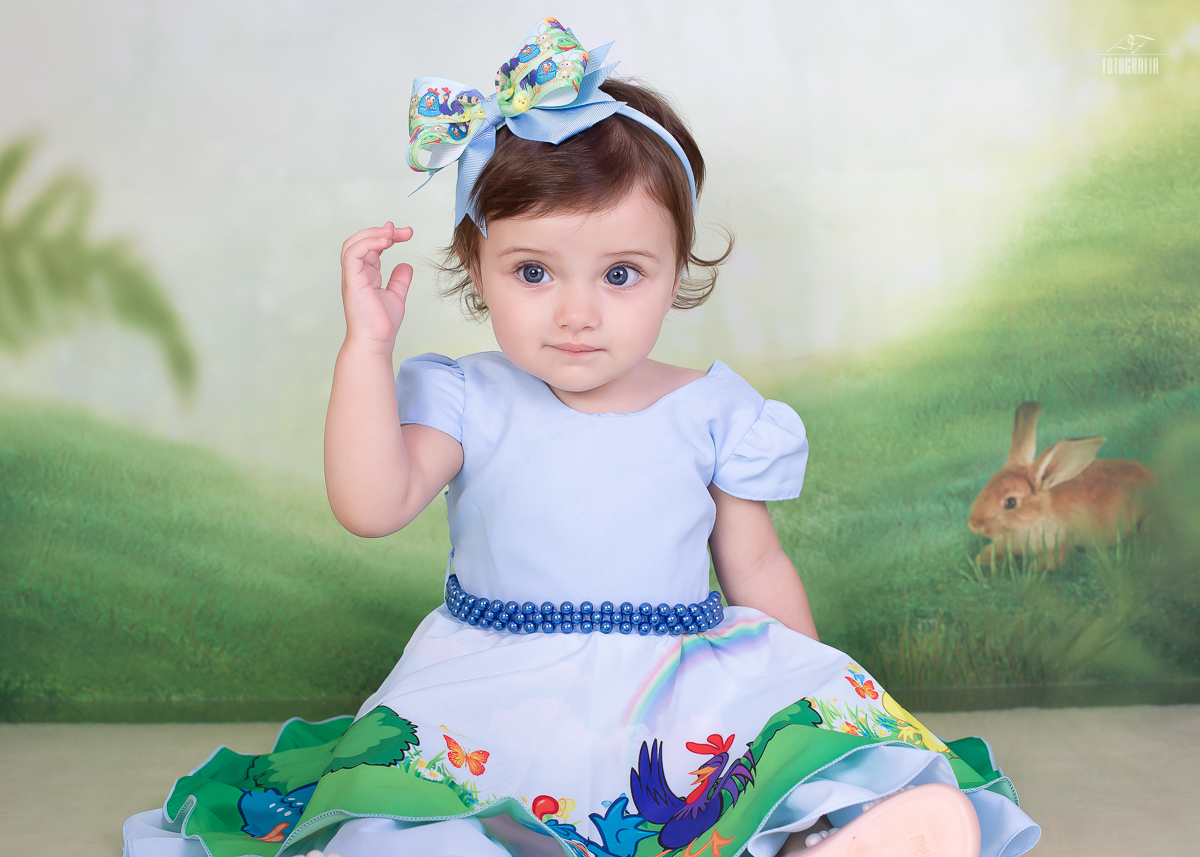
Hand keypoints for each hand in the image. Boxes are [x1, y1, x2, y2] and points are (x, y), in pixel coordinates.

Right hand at [339, 222, 413, 352]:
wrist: (376, 342)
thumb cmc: (381, 324)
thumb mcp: (396, 296)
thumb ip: (399, 280)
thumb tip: (406, 264)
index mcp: (365, 274)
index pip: (371, 247)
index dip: (386, 236)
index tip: (405, 233)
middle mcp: (356, 273)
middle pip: (361, 241)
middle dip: (382, 231)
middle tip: (405, 231)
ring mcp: (352, 276)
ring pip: (353, 244)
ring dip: (373, 234)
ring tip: (393, 234)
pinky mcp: (352, 281)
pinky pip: (353, 254)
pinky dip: (368, 243)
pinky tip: (385, 241)